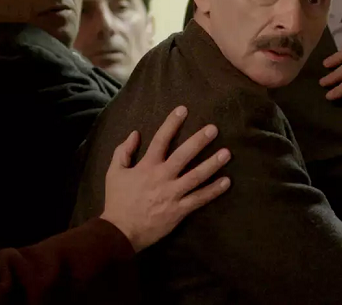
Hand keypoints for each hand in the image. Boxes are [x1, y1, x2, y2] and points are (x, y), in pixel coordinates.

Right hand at [100, 106, 230, 251]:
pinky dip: (214, 190)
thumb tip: (134, 133)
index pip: (160, 140)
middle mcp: (162, 177)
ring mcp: (172, 194)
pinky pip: (200, 199)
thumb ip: (123, 151)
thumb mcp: (114, 173)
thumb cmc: (117, 201)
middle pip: (183, 155)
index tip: (183, 109)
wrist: (119, 232)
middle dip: (199, 141)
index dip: (171, 123)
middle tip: (213, 129)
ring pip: (196, 176)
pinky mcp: (179, 210)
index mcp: (147, 166)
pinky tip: (227, 181)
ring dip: (212, 164)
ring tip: (227, 153)